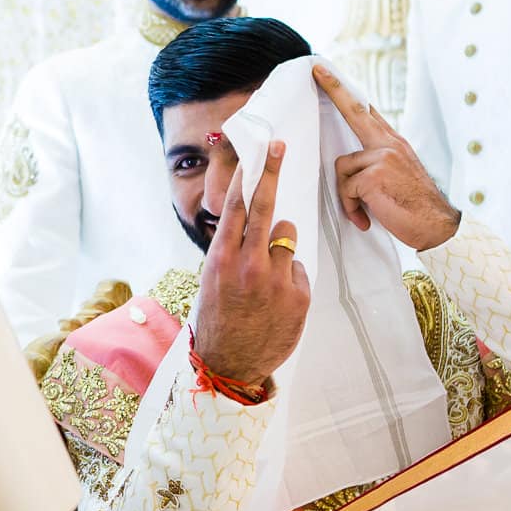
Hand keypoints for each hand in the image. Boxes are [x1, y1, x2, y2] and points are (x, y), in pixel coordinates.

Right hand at [190, 140, 311, 385]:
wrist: (230, 364)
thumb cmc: (218, 318)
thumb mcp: (212, 280)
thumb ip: (230, 249)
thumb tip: (250, 218)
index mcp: (221, 259)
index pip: (237, 206)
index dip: (248, 175)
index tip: (257, 151)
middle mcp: (249, 265)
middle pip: (266, 207)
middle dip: (272, 172)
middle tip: (280, 146)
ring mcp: (276, 281)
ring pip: (287, 236)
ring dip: (281, 243)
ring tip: (267, 271)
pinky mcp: (299, 296)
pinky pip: (298, 268)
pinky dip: (290, 275)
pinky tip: (276, 298)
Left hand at [315, 62, 461, 251]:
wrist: (435, 226)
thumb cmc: (412, 205)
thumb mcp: (395, 175)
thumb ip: (375, 161)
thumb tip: (348, 162)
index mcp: (392, 142)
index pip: (366, 111)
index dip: (345, 92)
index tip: (327, 72)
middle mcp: (388, 143)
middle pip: (354, 110)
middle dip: (334, 88)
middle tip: (316, 68)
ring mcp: (382, 156)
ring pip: (342, 168)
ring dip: (347, 195)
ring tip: (365, 211)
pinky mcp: (373, 175)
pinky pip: (346, 189)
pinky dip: (352, 208)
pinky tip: (367, 218)